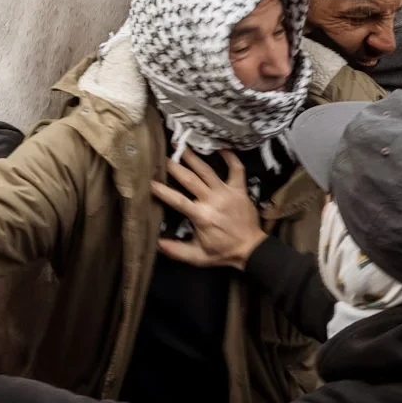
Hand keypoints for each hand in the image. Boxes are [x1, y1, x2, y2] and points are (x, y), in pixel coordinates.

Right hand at [151, 150, 265, 269]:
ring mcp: (227, 192)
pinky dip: (230, 157)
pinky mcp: (240, 189)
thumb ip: (177, 250)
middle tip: (162, 156)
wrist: (251, 249)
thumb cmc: (222, 252)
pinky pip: (237, 169)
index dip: (163, 191)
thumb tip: (157, 243)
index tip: (150, 182)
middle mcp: (213, 200)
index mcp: (202, 216)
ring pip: (208, 170)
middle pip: (190, 179)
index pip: (178, 200)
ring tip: (182, 145)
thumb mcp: (198, 257)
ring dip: (193, 157)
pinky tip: (220, 147)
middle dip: (175, 167)